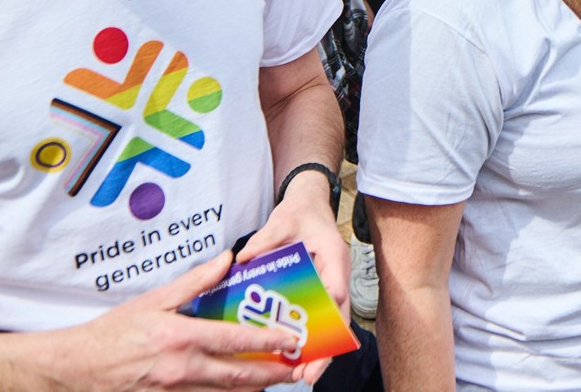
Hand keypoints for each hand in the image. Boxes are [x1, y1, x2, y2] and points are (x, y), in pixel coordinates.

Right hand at [69, 250, 307, 389]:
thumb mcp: (154, 299)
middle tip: (295, 368)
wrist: (78, 366)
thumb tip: (226, 259)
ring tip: (277, 378)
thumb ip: (194, 281)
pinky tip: (240, 387)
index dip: (266, 342)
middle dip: (271, 373)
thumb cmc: (115, 331)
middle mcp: (181, 368)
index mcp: (180, 337)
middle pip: (237, 376)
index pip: (234, 342)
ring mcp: (174, 390)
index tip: (290, 340)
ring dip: (253, 387)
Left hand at [236, 174, 348, 383]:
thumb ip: (265, 239)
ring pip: (331, 325)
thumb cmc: (300, 213)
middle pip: (338, 318)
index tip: (321, 335)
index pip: (337, 287)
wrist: (309, 205)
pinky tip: (294, 360)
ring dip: (319, 351)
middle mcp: (336, 275)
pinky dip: (311, 340)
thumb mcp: (283, 220)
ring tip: (303, 376)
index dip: (330, 314)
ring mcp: (330, 286)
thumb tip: (243, 256)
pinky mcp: (319, 293)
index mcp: (333, 256)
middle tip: (309, 373)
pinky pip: (318, 321)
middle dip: (326, 348)